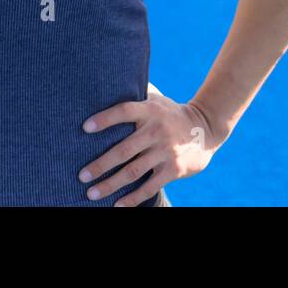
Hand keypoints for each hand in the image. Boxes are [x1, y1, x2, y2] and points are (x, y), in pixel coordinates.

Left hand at [78, 84, 223, 205]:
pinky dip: (132, 198)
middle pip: (124, 150)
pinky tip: (117, 205)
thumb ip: (136, 95)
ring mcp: (166, 151)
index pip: (124, 111)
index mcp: (150, 110)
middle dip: (100, 165)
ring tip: (91, 193)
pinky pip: (150, 187)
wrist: (206, 129)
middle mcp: (156, 130)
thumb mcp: (157, 100)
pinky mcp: (174, 169)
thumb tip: (109, 82)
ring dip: (110, 184)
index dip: (105, 119)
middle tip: (81, 175)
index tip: (85, 128)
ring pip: (133, 171)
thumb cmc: (171, 113)